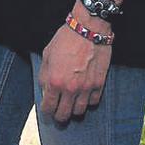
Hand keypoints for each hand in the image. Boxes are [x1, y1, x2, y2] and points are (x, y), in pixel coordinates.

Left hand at [39, 8, 112, 123]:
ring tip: (71, 104)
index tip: (47, 109)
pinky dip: (88, 101)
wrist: (88, 28)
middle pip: (64, 115)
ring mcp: (86, 87)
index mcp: (54, 81)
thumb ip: (44, 75)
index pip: (48, 107)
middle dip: (59, 116)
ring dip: (74, 110)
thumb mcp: (47, 54)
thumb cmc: (65, 39)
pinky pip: (93, 102)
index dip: (46, 111)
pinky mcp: (99, 84)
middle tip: (58, 113)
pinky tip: (84, 95)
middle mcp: (70, 88)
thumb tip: (45, 89)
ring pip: (79, 112)